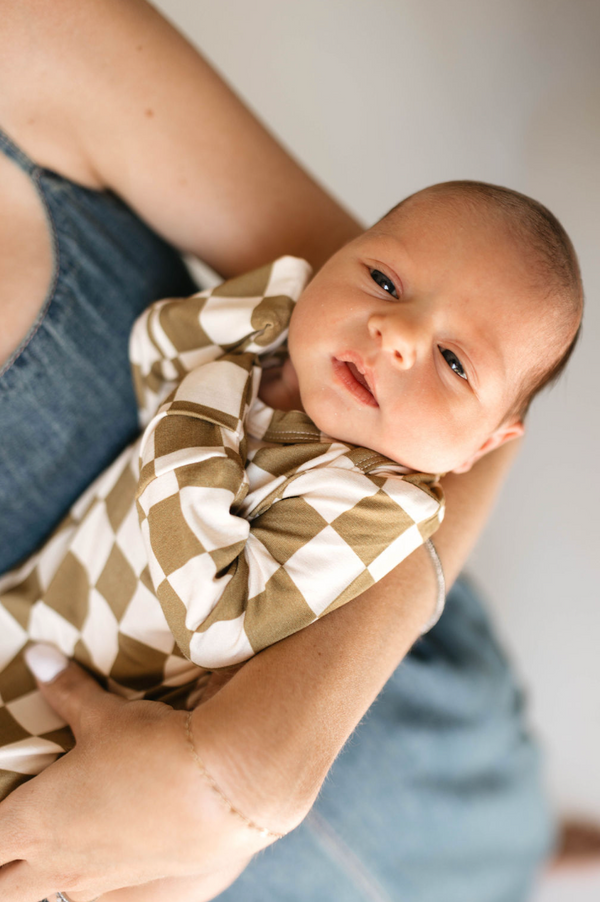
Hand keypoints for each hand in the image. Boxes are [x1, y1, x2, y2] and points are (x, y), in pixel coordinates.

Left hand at [0, 649, 267, 901]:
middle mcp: (57, 863)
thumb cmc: (153, 750)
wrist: (224, 789)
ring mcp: (97, 882)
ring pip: (51, 893)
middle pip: (4, 886)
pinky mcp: (137, 889)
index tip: (2, 803)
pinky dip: (92, 879)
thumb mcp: (105, 715)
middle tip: (14, 837)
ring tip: (60, 843)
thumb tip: (36, 656)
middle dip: (2, 865)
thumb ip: (66, 690)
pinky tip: (109, 853)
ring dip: (44, 874)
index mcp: (34, 821)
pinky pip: (98, 895)